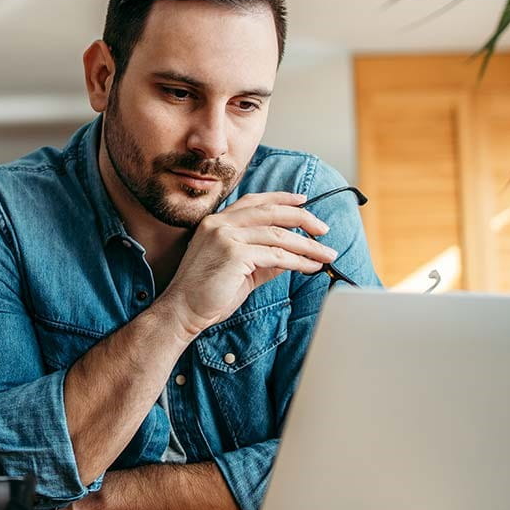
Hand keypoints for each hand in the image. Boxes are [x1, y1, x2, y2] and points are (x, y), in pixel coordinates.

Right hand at [157, 191, 335, 338]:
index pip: (254, 201)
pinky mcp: (235, 254)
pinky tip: (310, 267)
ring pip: (278, 235)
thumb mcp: (239, 268)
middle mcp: (220, 223)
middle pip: (270, 212)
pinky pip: (276, 255)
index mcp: (217, 221)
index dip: (281, 199)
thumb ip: (263, 257)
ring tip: (326, 254)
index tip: (303, 201)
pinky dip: (298, 261)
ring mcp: (226, 236)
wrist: (183, 310)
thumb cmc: (208, 293)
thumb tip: (292, 254)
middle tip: (323, 229)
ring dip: (307, 246)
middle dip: (302, 219)